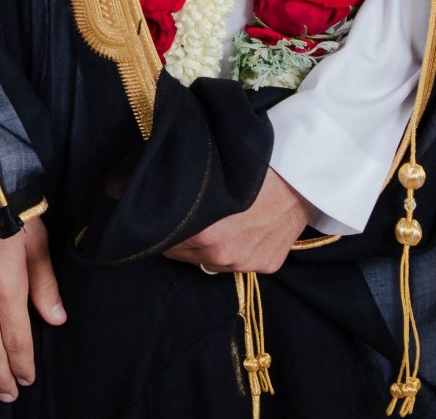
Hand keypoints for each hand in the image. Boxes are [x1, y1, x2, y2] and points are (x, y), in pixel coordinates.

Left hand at [164, 166, 313, 274]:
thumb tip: (137, 192)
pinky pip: (241, 262)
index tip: (163, 220)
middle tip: (191, 219)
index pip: (167, 243)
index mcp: (204, 235)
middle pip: (189, 255)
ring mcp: (247, 263)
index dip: (163, 230)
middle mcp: (223, 255)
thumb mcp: (207, 178)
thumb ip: (177, 194)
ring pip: (214, 262)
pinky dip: (239, 250)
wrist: (299, 179)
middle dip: (185, 240)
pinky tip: (244, 230)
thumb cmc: (250, 171)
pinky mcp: (267, 265)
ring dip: (211, 249)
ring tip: (219, 224)